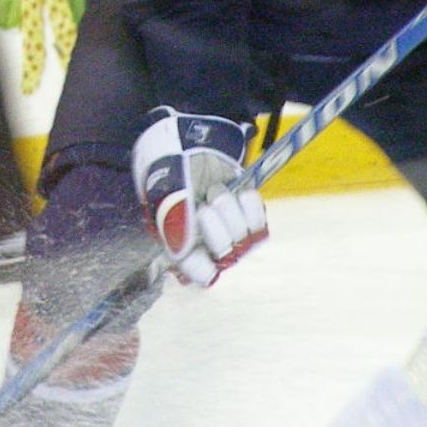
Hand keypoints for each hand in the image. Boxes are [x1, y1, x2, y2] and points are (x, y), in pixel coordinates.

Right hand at [131, 107, 264, 285]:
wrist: (186, 151)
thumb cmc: (171, 181)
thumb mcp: (167, 207)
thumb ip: (178, 234)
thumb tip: (200, 267)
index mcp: (186, 252)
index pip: (203, 275)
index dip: (205, 265)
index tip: (203, 250)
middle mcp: (211, 247)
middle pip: (227, 251)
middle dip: (215, 225)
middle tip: (202, 208)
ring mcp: (233, 230)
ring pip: (244, 232)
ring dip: (227, 206)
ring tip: (213, 194)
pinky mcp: (249, 212)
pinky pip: (259, 215)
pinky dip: (247, 200)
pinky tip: (236, 192)